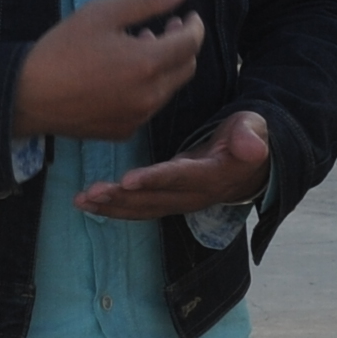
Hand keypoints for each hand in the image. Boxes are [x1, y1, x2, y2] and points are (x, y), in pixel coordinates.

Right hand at [11, 0, 206, 141]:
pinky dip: (146, 88)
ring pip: (168, 89)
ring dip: (164, 66)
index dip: (194, 26)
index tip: (188, 15)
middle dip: (182, 46)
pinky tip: (121, 76)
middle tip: (164, 28)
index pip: (191, 43)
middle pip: (186, 68)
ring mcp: (138, 117)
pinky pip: (148, 107)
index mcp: (148, 63)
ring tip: (138, 47)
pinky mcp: (124, 131)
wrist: (27, 96)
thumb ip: (148, 0)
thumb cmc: (62, 49)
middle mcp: (150, 95)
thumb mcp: (102, 13)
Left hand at [79, 110, 269, 221]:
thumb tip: (254, 147)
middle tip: (91, 193)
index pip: (181, 178)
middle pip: (154, 199)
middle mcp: (194, 195)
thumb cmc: (249, 137)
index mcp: (213, 175)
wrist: (251, 166)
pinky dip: (113, 207)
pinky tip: (88, 202)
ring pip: (143, 208)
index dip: (155, 180)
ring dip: (112, 206)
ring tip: (82, 200)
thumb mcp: (254, 130)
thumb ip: (250, 136)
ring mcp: (180, 201)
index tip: (128, 180)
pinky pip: (139, 207)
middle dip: (121, 198)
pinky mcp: (168, 200)